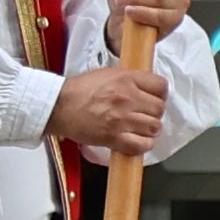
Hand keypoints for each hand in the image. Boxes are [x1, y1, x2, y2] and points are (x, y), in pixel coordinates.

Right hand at [47, 65, 167, 155]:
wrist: (58, 106)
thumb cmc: (78, 90)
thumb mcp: (107, 74)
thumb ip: (129, 79)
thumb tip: (146, 88)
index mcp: (126, 79)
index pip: (161, 86)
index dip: (159, 94)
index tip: (153, 98)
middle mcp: (127, 98)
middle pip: (159, 109)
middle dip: (153, 113)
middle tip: (143, 114)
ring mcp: (121, 119)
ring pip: (154, 127)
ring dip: (148, 129)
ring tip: (138, 128)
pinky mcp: (113, 138)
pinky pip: (141, 145)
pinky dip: (142, 145)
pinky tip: (135, 141)